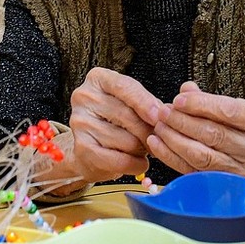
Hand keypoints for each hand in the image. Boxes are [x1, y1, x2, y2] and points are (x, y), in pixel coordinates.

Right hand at [63, 68, 163, 183]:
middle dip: (149, 131)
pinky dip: (136, 164)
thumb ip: (147, 103)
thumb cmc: (115, 121)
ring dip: (142, 149)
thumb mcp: (130, 103)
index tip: (160, 115)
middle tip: (159, 139)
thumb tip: (164, 113)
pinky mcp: (82, 148)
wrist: (90, 150)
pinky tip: (140, 163)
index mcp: (97, 79)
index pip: (124, 86)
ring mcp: (80, 123)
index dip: (145, 102)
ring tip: (144, 149)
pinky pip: (119, 160)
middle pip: (127, 115)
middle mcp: (84, 97)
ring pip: (126, 140)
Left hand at [147, 82, 244, 184]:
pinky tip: (161, 147)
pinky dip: (176, 160)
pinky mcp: (235, 190)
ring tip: (158, 126)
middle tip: (161, 110)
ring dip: (175, 140)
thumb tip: (187, 90)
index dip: (202, 105)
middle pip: (214, 135)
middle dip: (182, 121)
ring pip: (204, 156)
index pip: (231, 112)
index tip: (179, 98)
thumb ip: (224, 104)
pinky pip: (199, 174)